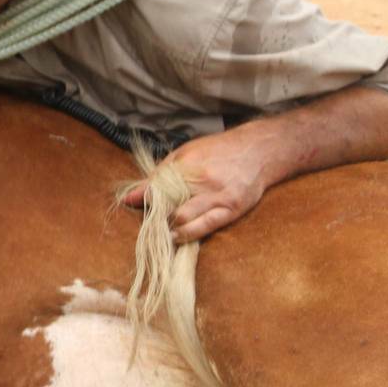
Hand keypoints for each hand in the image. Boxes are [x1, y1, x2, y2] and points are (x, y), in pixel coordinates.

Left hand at [121, 131, 269, 242]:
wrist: (259, 151)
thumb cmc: (218, 151)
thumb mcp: (185, 154)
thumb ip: (158, 176)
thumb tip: (128, 197)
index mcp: (187, 162)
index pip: (155, 186)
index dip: (142, 199)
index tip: (135, 205)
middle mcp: (201, 179)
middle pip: (166, 203)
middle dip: (155, 215)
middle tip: (150, 220)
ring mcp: (218, 195)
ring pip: (183, 217)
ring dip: (168, 227)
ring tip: (163, 229)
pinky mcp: (231, 209)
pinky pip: (205, 226)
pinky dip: (187, 234)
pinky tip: (177, 236)